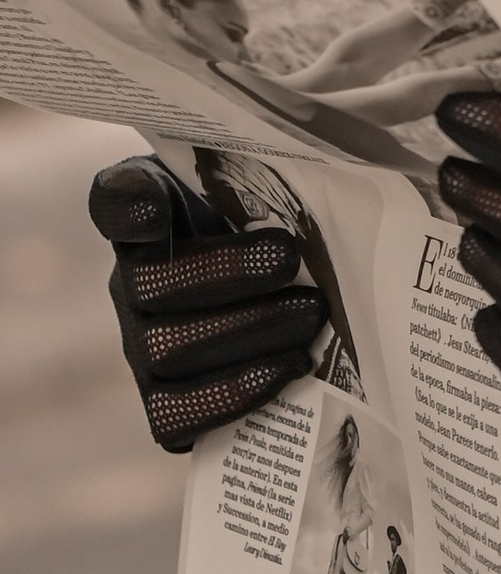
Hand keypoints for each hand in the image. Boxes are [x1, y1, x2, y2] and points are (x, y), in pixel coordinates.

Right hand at [90, 157, 326, 450]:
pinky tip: (291, 366)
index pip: (117, 202)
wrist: (290, 298)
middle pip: (149, 286)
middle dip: (227, 274)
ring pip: (167, 352)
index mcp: (149, 219)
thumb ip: (252, 165)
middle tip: (289, 261)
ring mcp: (142, 350)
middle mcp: (130, 284)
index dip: (130, 206)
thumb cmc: (274, 234)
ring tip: (310, 314)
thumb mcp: (262, 186)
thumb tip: (272, 158)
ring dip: (248, 331)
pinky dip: (237, 392)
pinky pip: (178, 416)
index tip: (159, 209)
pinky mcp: (165, 407)